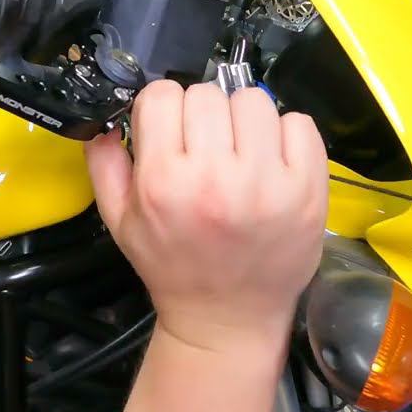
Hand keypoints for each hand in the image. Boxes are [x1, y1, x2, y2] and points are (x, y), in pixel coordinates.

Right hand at [85, 81, 327, 352]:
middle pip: (208, 93)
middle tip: (206, 145)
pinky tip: (272, 160)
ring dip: (244, 118)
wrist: (227, 318)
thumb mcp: (120, 222)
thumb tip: (106, 118)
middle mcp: (216, 178)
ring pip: (254, 100)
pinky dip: (286, 133)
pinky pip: (300, 122)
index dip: (162, 108)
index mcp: (164, 182)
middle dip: (202, 113)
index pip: (161, 95)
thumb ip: (104, 164)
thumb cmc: (173, 266)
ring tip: (240, 151)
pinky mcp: (307, 190)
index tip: (169, 129)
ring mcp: (268, 183)